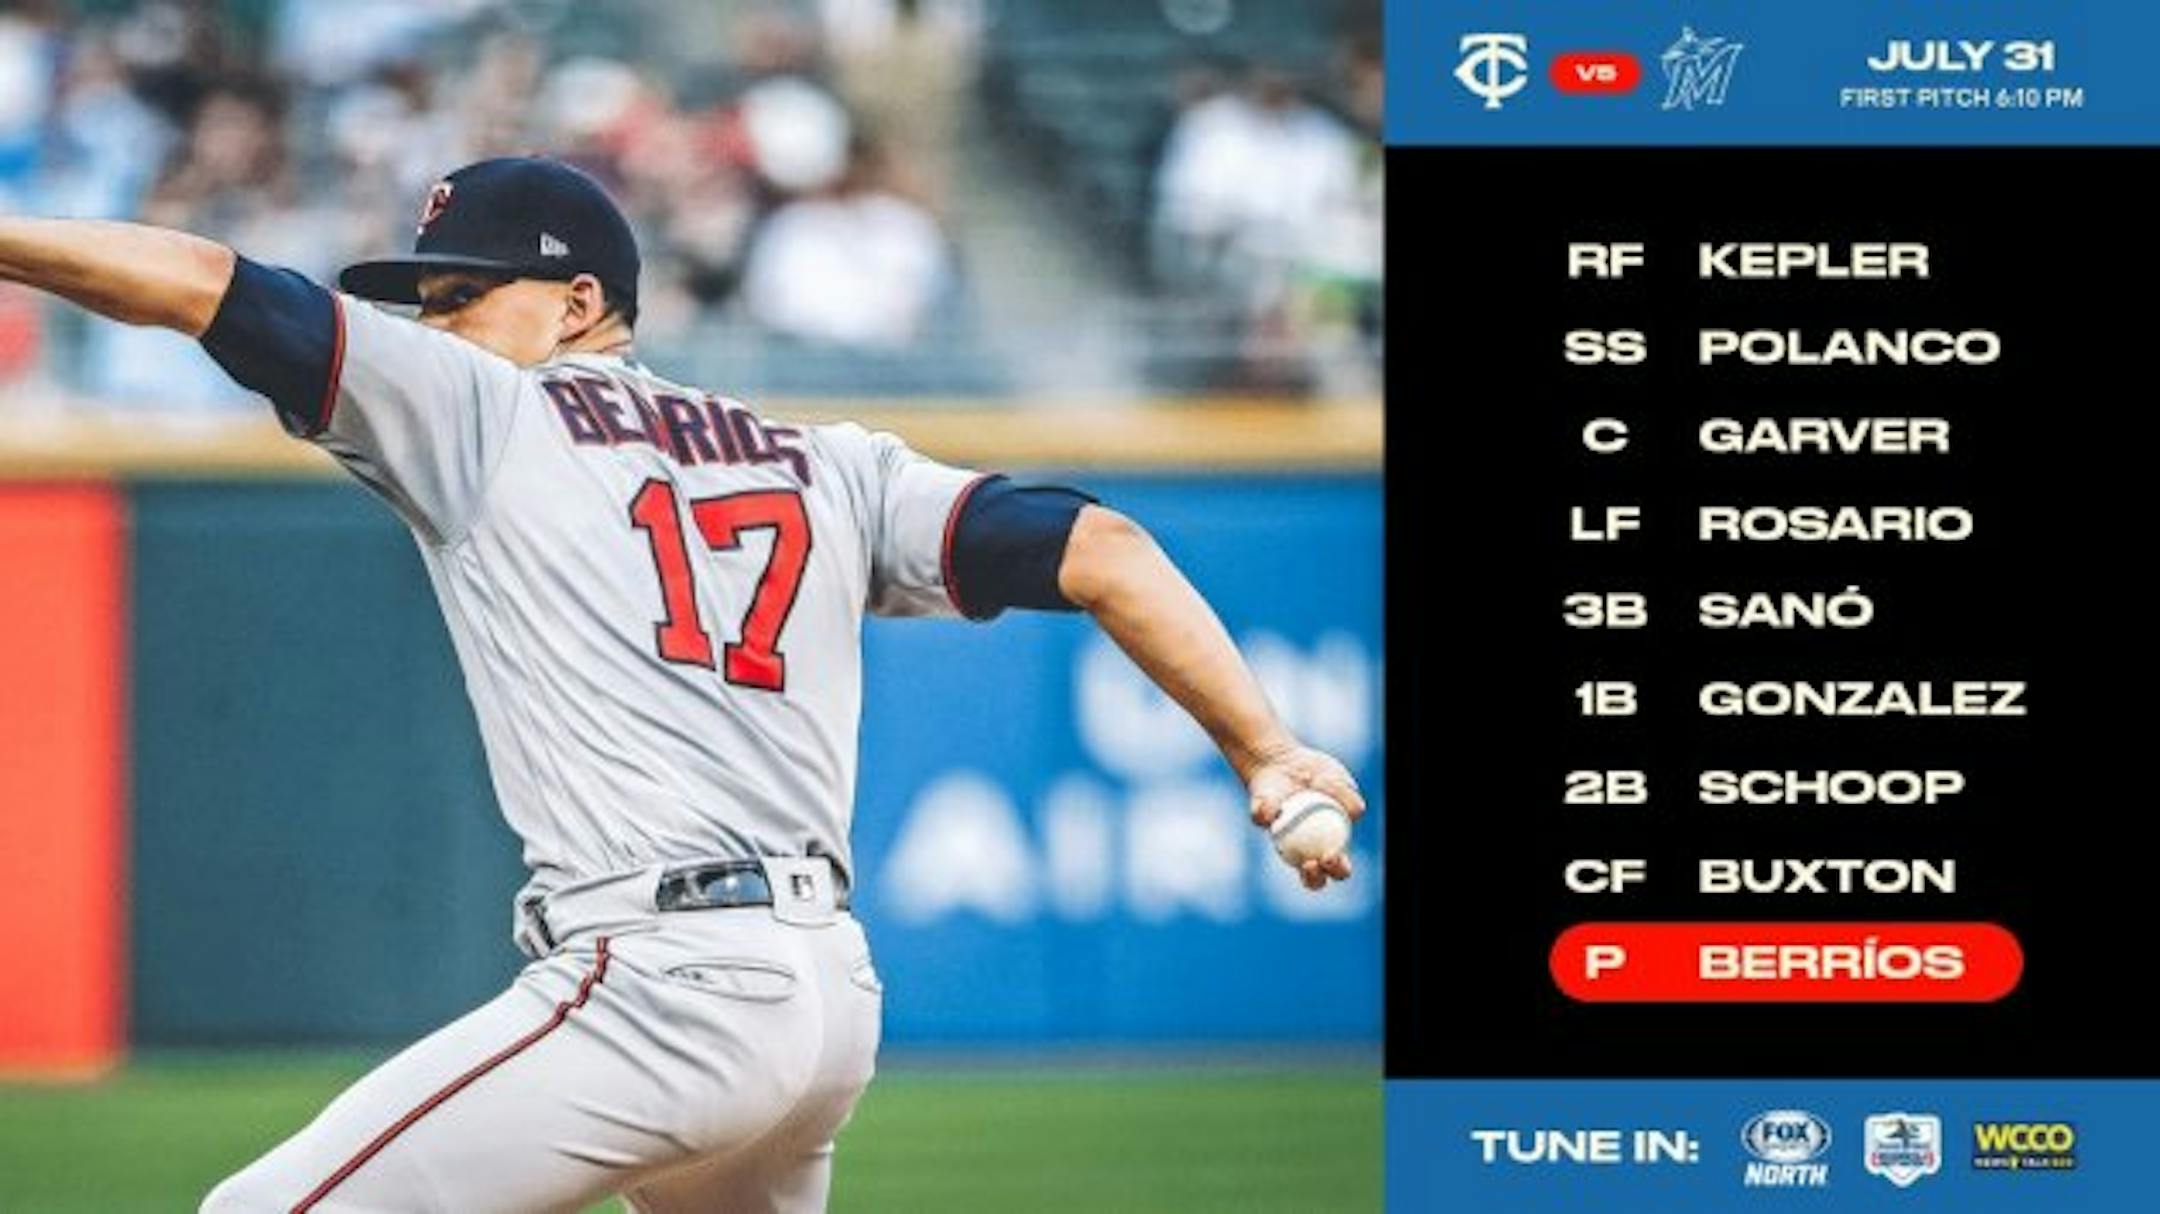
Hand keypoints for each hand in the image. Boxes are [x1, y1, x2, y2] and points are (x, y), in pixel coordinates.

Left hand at [1244, 743, 1365, 889]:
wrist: (1285, 758)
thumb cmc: (1318, 773)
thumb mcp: (1339, 780)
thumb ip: (1348, 795)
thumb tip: (1354, 814)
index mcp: (1330, 843)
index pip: (1338, 868)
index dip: (1337, 869)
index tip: (1332, 856)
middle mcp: (1305, 847)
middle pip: (1313, 878)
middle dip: (1315, 878)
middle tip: (1314, 862)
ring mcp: (1281, 836)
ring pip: (1287, 858)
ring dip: (1289, 858)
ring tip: (1299, 853)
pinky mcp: (1261, 817)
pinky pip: (1262, 817)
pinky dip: (1267, 810)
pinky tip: (1273, 803)